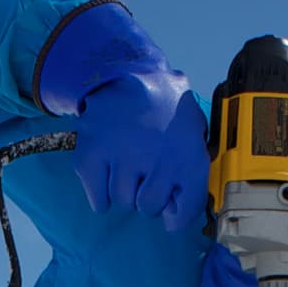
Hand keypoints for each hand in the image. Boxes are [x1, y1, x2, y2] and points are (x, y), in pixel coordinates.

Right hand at [69, 71, 207, 228]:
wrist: (123, 73)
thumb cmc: (163, 106)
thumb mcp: (194, 129)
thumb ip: (194, 167)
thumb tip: (180, 209)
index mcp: (187, 155)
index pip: (184, 212)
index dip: (176, 213)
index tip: (171, 204)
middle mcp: (157, 160)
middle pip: (148, 209)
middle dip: (146, 196)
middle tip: (144, 173)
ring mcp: (123, 158)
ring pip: (122, 202)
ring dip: (124, 189)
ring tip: (126, 163)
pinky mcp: (93, 156)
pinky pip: (99, 199)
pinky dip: (101, 191)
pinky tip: (109, 170)